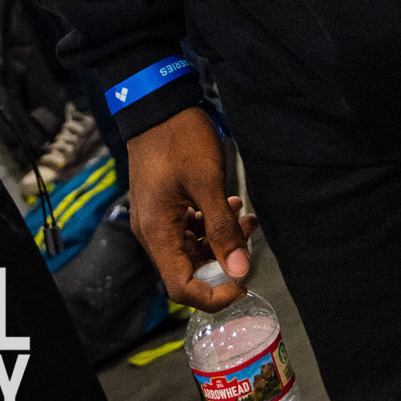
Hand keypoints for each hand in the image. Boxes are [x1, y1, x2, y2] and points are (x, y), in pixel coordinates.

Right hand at [128, 107, 256, 311]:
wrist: (157, 105)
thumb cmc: (180, 139)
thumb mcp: (207, 183)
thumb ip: (222, 230)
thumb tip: (240, 271)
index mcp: (158, 232)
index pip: (181, 288)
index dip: (213, 295)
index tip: (242, 284)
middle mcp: (152, 232)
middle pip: (187, 270)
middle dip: (222, 261)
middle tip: (249, 238)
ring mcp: (156, 218)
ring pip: (191, 248)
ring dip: (220, 240)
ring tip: (247, 219)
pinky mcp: (163, 205)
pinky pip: (188, 228)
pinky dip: (210, 224)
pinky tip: (232, 206)